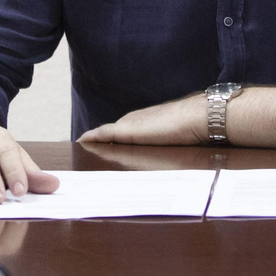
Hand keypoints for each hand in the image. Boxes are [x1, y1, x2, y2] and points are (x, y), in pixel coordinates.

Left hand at [79, 92, 208, 145]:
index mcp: (142, 122)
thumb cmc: (189, 128)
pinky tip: (82, 141)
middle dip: (99, 142)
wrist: (195, 118)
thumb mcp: (171, 137)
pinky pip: (103, 135)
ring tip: (80, 149)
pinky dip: (92, 138)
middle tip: (84, 152)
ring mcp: (128, 124)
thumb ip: (161, 143)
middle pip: (110, 134)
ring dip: (95, 142)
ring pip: (105, 135)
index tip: (97, 146)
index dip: (109, 139)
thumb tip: (162, 158)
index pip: (120, 132)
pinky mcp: (125, 131)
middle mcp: (132, 121)